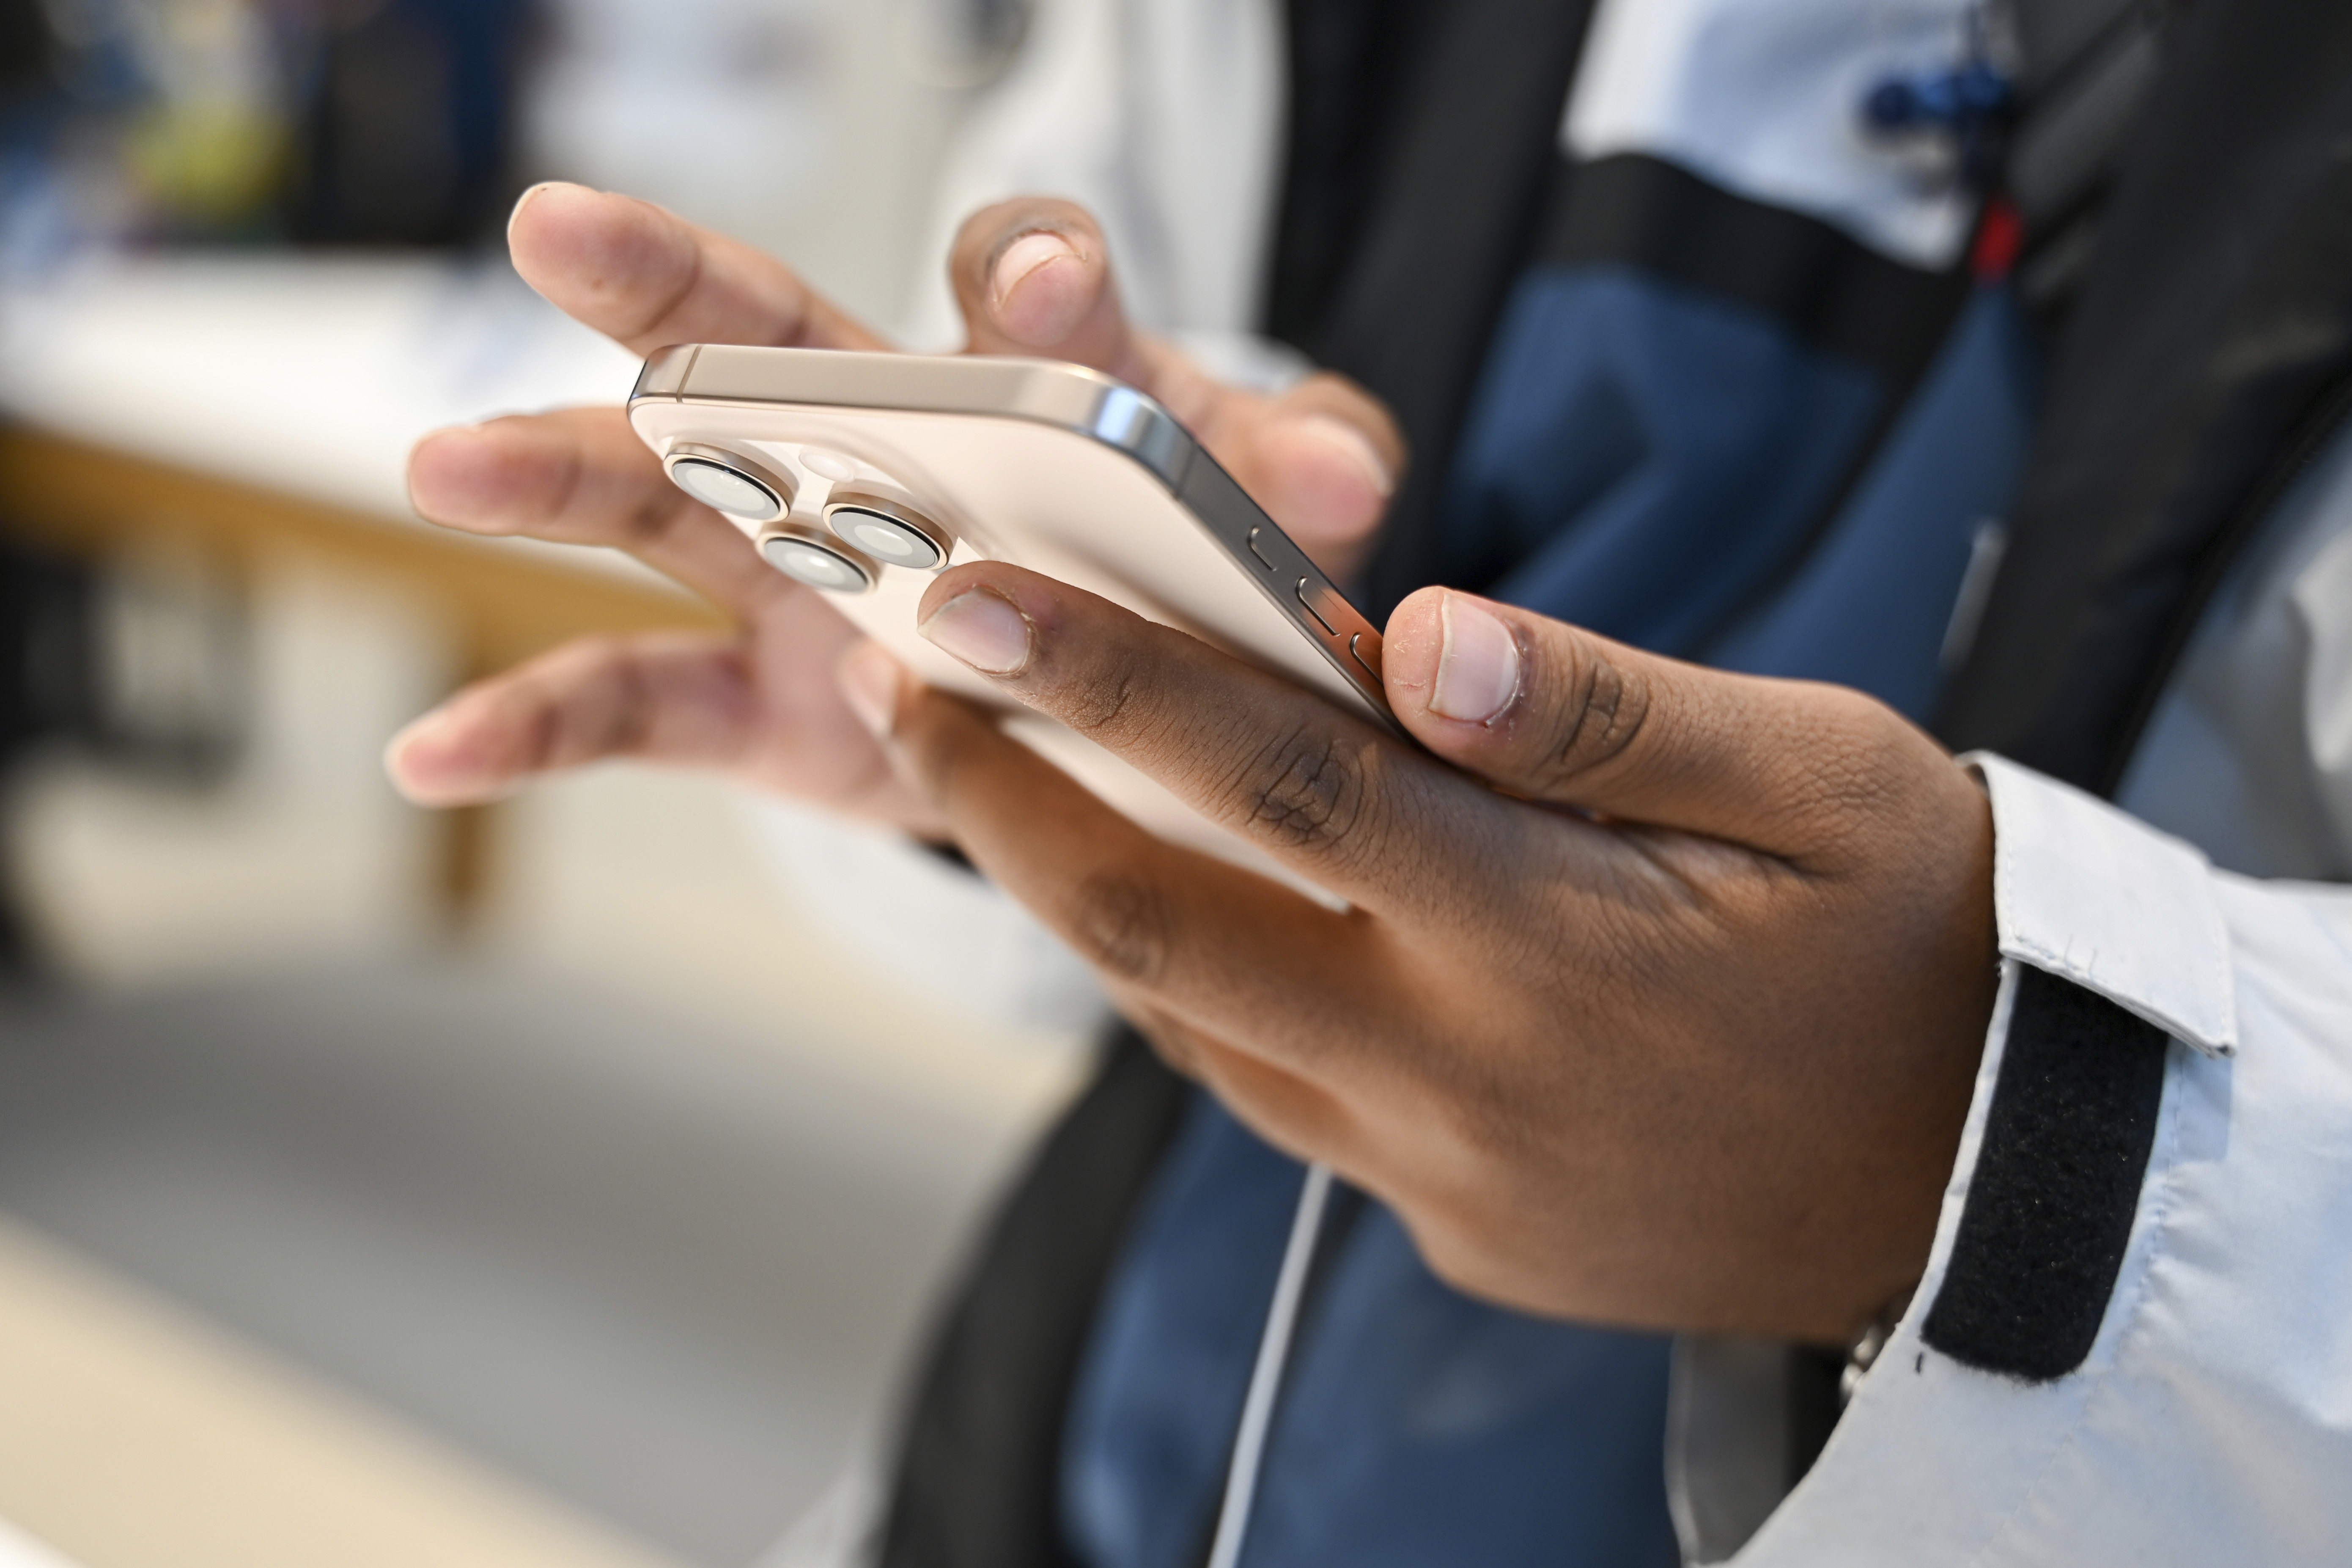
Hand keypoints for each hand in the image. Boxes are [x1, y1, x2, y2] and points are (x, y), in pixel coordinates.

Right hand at [387, 187, 1400, 825]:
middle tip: (562, 228)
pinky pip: (634, 704)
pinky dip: (536, 724)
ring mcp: (798, 573)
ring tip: (448, 462)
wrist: (1133, 700)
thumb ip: (1298, 474)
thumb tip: (1339, 482)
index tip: (1044, 288)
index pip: (1016, 283)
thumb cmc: (1197, 566)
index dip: (1029, 280)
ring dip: (558, 476)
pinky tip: (432, 755)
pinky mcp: (764, 701)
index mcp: (1019, 377)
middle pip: (769, 343)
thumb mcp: (1267, 514)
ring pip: (666, 501)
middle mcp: (877, 445)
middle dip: (676, 288)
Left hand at [835, 568, 1998, 1341]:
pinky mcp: (1458, 1228)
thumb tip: (1429, 637)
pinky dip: (1212, 998)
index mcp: (1558, 939)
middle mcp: (1471, 1076)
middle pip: (1171, 933)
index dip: (1114, 681)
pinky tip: (1183, 910)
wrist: (1996, 1172)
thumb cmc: (1922, 940)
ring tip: (1015, 778)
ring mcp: (1450, 1178)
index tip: (974, 601)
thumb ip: (1607, 711)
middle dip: (1014, 807)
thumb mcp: (1822, 777)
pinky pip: (1283, 1103)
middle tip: (921, 689)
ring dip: (1090, 904)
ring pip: (1204, 1028)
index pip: (1287, 782)